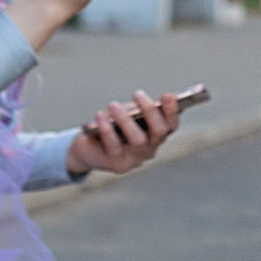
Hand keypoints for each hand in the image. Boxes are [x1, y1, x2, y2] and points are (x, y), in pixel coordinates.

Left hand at [66, 89, 182, 177]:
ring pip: (139, 140)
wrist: (87, 148)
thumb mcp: (125, 114)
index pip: (172, 125)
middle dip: (150, 111)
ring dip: (126, 120)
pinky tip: (100, 116)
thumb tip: (138, 103)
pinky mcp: (119, 166)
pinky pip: (115, 147)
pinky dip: (107, 129)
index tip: (166, 95)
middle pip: (160, 132)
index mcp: (157, 135)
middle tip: (137, 94)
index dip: (172, 111)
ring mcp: (136, 159)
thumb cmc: (111, 127)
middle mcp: (151, 149)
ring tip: (113, 105)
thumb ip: (135, 110)